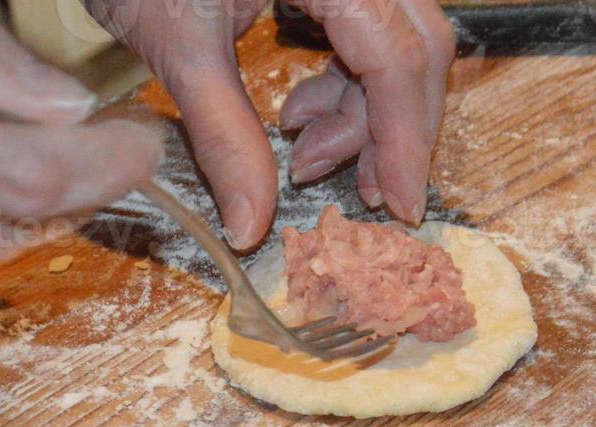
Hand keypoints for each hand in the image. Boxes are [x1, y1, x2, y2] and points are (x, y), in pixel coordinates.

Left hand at [89, 0, 453, 248]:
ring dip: (366, 112)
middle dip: (393, 129)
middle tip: (365, 192)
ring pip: (398, 42)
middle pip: (416, 47)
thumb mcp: (178, 44)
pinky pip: (370, 30)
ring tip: (305, 154)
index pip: (396, 55)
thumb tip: (251, 227)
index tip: (400, 205)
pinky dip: (347, 82)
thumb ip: (224, 135)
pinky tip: (300, 115)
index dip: (405, 138)